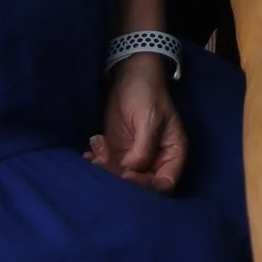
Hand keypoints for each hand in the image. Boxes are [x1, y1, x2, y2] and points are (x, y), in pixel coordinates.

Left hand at [87, 56, 186, 192]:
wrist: (130, 75)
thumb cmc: (147, 93)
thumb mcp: (149, 118)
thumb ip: (143, 148)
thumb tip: (130, 171)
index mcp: (173, 153)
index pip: (164, 184)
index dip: (146, 186)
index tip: (126, 175)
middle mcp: (156, 160)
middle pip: (141, 185)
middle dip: (119, 177)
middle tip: (103, 161)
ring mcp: (136, 157)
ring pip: (120, 178)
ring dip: (105, 169)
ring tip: (95, 150)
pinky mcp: (119, 152)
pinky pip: (109, 167)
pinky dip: (97, 163)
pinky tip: (88, 154)